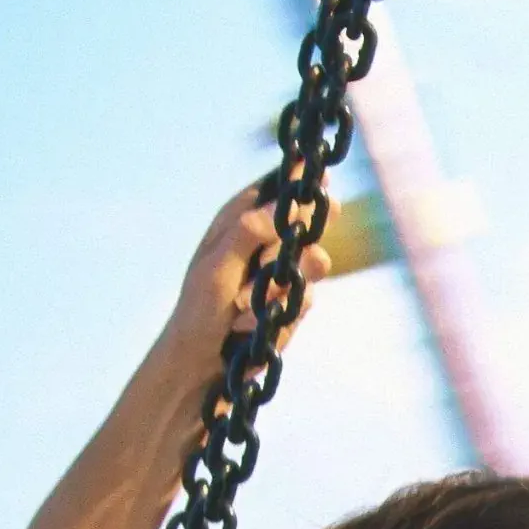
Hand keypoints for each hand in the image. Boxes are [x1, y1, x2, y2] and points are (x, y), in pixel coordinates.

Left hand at [161, 183, 334, 370]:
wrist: (203, 360)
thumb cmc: (199, 309)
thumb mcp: (217, 269)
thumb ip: (246, 236)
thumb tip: (278, 209)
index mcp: (235, 225)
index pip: (270, 193)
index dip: (293, 179)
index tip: (317, 167)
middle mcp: (260, 245)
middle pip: (300, 223)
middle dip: (311, 226)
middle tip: (329, 215)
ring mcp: (278, 274)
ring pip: (312, 262)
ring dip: (294, 280)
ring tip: (264, 297)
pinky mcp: (290, 302)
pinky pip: (305, 300)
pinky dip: (283, 312)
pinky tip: (255, 323)